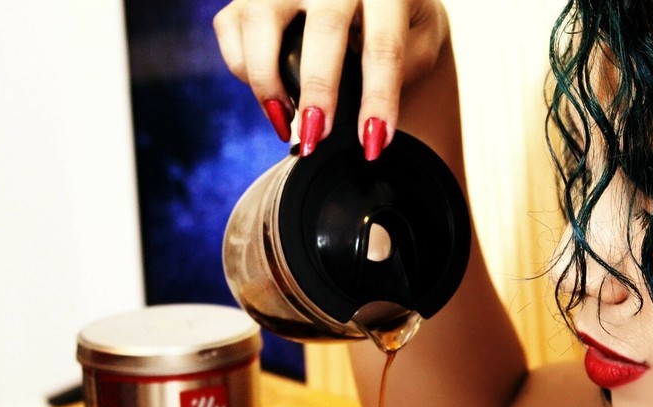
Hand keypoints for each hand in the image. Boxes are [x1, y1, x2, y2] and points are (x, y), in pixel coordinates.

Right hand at [213, 0, 447, 153]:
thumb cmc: (399, 17)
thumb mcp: (421, 36)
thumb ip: (406, 66)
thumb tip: (371, 110)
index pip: (384, 47)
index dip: (378, 99)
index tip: (372, 144)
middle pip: (324, 29)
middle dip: (318, 89)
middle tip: (316, 138)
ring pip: (261, 22)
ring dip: (268, 81)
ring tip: (285, 124)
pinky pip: (231, 27)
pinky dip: (242, 68)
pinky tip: (269, 96)